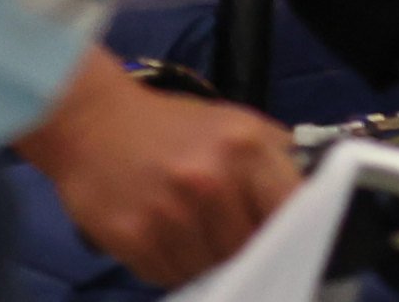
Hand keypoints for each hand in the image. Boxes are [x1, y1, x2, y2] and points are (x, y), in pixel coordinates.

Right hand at [16, 51, 298, 283]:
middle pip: (247, 245)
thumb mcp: (235, 124)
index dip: (290, 227)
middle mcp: (210, 181)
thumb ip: (274, 158)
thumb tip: (305, 199)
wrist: (93, 123)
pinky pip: (167, 275)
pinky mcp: (132, 237)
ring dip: (202, 258)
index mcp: (245, 147)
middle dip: (241, 244)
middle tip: (224, 230)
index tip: (284, 235)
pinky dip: (169, 265)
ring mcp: (169, 212)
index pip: (289, 209)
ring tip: (188, 230)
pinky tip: (161, 236)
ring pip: (207, 266)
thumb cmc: (172, 125)